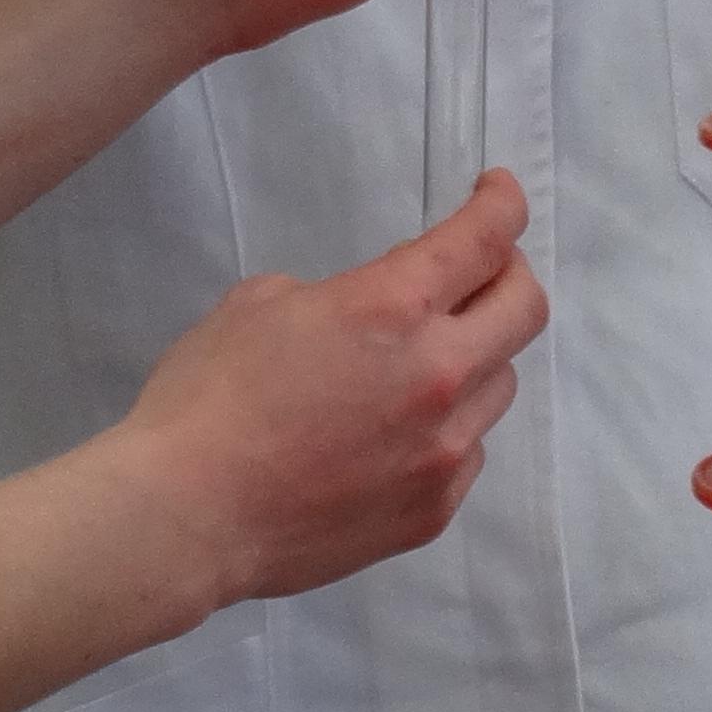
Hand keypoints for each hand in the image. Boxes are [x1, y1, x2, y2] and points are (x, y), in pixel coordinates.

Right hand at [113, 174, 549, 603]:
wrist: (186, 518)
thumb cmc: (206, 398)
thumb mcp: (260, 304)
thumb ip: (337, 295)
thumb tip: (366, 318)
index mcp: (393, 308)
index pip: (485, 237)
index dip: (502, 204)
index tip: (497, 193)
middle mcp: (439, 375)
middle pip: (525, 308)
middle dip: (509, 274)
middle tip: (479, 271)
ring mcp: (443, 451)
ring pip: (500, 385)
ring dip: (474, 358)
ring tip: (418, 367)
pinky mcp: (434, 510)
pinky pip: (467, 452)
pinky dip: (446, 430)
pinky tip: (393, 437)